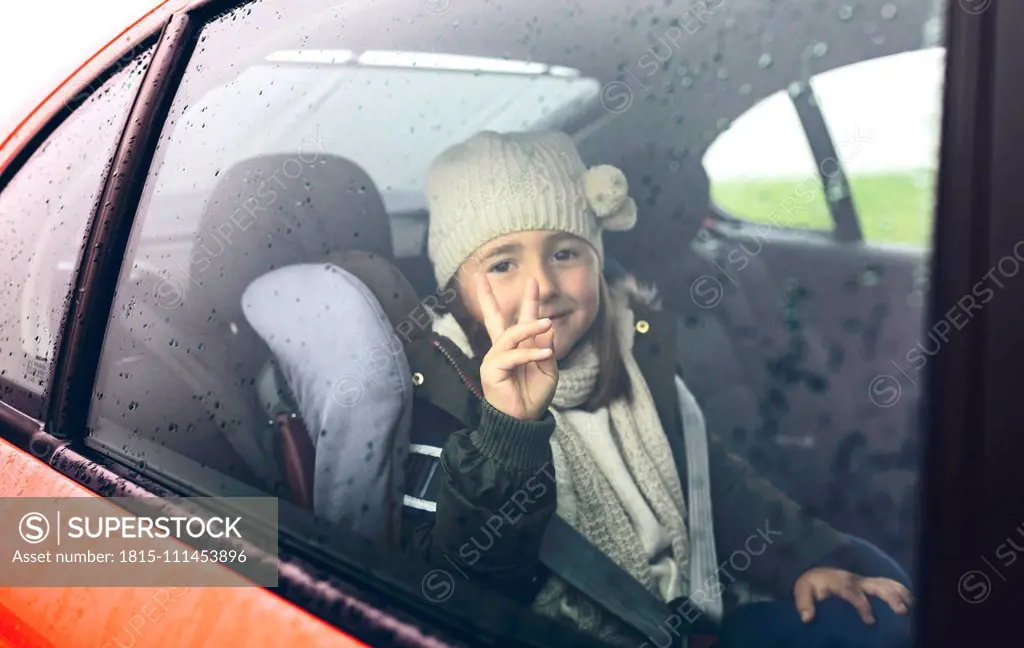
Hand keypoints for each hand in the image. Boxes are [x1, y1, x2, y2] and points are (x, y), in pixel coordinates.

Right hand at [475, 275, 557, 419]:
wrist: (524, 420)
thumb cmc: (534, 396)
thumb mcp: (548, 370)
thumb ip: (546, 348)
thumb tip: (546, 327)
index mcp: (516, 348)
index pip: (519, 320)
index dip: (527, 302)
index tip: (531, 282)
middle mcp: (502, 349)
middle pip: (492, 318)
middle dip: (487, 297)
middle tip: (480, 276)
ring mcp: (494, 358)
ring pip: (510, 335)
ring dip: (530, 327)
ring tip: (547, 323)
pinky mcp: (492, 369)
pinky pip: (512, 355)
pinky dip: (530, 354)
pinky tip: (546, 355)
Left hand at [794, 567, 911, 624]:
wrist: (814, 568)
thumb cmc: (811, 583)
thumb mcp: (802, 590)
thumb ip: (804, 603)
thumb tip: (807, 619)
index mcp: (840, 583)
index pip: (854, 593)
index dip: (863, 605)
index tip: (870, 621)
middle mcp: (855, 580)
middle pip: (876, 585)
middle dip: (890, 597)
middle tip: (902, 611)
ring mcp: (864, 580)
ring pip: (885, 582)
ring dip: (899, 592)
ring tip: (912, 605)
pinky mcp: (869, 582)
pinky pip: (888, 582)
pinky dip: (901, 589)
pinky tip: (912, 599)